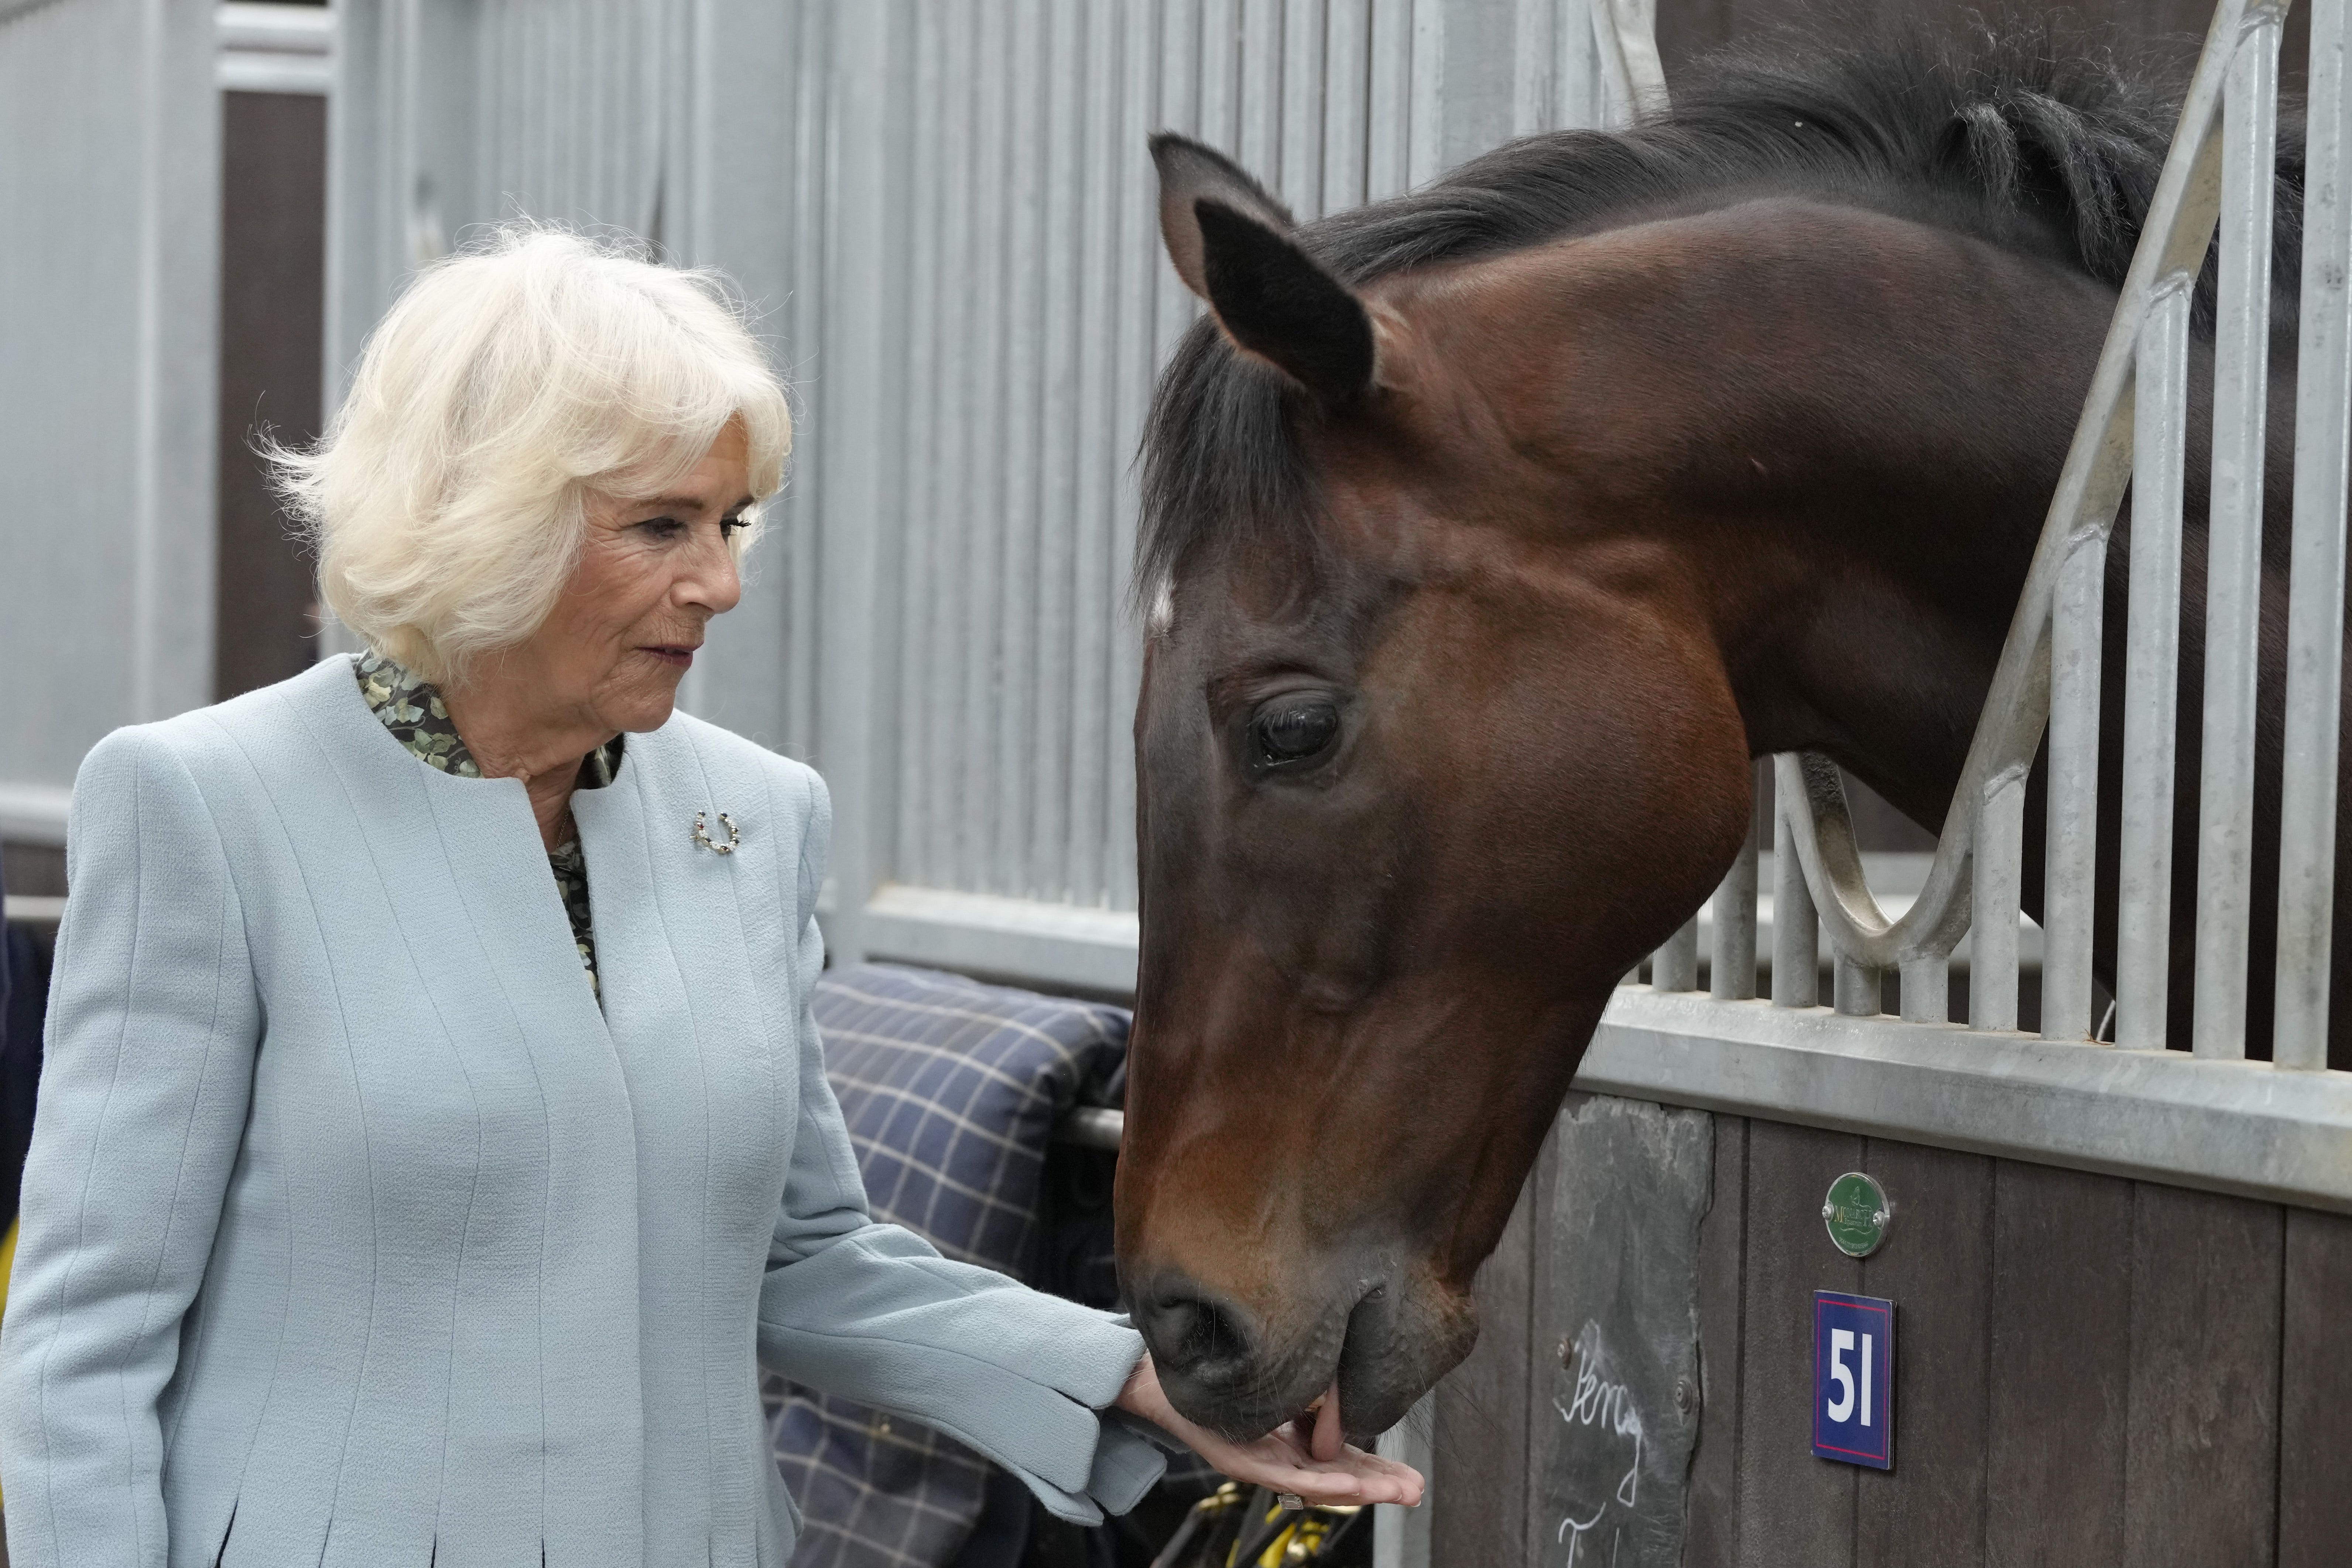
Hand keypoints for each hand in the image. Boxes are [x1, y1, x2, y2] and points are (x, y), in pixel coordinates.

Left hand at [1114, 1354, 1425, 1507]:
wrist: (1160, 1379)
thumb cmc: (1221, 1377)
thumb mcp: (1280, 1384)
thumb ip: (1312, 1399)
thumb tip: (1347, 1403)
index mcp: (1292, 1439)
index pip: (1343, 1459)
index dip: (1379, 1468)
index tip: (1413, 1477)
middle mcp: (1279, 1457)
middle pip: (1337, 1477)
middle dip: (1380, 1486)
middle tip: (1416, 1492)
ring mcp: (1260, 1462)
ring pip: (1318, 1483)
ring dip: (1361, 1488)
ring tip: (1396, 1492)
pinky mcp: (1241, 1461)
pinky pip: (1285, 1475)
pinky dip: (1321, 1481)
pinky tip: (1349, 1484)